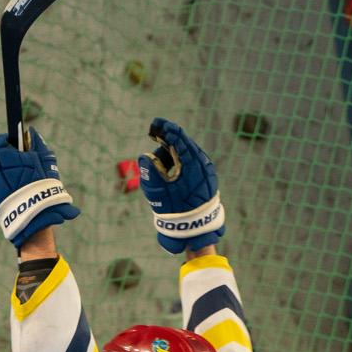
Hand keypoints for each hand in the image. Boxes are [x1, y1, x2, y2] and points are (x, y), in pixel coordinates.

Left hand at [0, 131, 78, 246]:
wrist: (33, 217)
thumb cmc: (41, 185)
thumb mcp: (43, 160)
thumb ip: (36, 143)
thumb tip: (31, 132)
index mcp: (2, 155)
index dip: (7, 141)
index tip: (16, 146)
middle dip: (3, 157)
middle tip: (17, 163)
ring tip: (14, 179)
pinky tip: (8, 190)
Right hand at [138, 118, 223, 253]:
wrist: (197, 228)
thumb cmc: (177, 211)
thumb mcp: (159, 192)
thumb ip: (150, 172)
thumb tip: (145, 156)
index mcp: (193, 164)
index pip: (180, 140)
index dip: (167, 130)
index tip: (156, 123)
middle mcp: (202, 164)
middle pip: (184, 144)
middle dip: (169, 138)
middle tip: (156, 132)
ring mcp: (206, 170)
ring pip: (188, 153)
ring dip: (173, 152)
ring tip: (159, 159)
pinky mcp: (206, 177)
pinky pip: (192, 162)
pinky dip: (180, 160)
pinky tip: (169, 167)